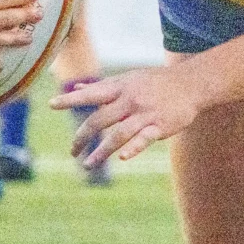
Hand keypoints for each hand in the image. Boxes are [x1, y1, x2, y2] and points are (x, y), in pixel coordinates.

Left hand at [58, 67, 202, 170]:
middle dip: (82, 137)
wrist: (191, 83)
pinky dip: (134, 148)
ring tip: (87, 164)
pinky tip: (123, 158)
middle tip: (71, 151)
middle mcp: (130, 100)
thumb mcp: (128, 79)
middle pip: (100, 119)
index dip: (71, 100)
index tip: (52, 105)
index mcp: (120, 87)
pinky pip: (144, 139)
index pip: (91, 94)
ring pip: (118, 134)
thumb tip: (75, 89)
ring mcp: (145, 114)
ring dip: (101, 151)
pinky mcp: (160, 126)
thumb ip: (101, 87)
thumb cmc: (155, 82)